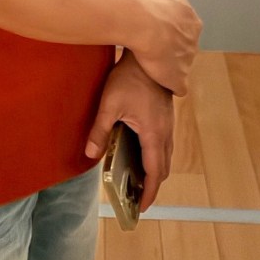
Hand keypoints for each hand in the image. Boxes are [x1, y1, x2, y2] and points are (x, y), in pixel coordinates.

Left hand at [85, 51, 173, 211]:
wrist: (149, 52)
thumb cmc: (130, 77)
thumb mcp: (110, 103)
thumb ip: (100, 130)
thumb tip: (90, 154)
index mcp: (154, 133)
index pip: (154, 171)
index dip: (149, 191)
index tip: (142, 206)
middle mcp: (165, 131)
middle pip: (163, 167)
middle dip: (152, 184)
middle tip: (137, 197)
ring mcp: (168, 123)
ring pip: (166, 155)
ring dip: (155, 170)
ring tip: (138, 179)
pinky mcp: (166, 115)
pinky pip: (165, 143)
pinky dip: (156, 155)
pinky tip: (141, 151)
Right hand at [134, 0, 201, 95]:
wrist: (146, 23)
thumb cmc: (151, 4)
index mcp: (193, 22)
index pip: (184, 30)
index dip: (168, 32)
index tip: (155, 31)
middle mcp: (194, 42)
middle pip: (184, 49)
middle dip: (169, 49)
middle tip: (150, 47)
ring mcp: (189, 62)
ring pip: (180, 67)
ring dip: (167, 66)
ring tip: (147, 63)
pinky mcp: (180, 79)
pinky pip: (177, 86)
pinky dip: (168, 84)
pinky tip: (155, 81)